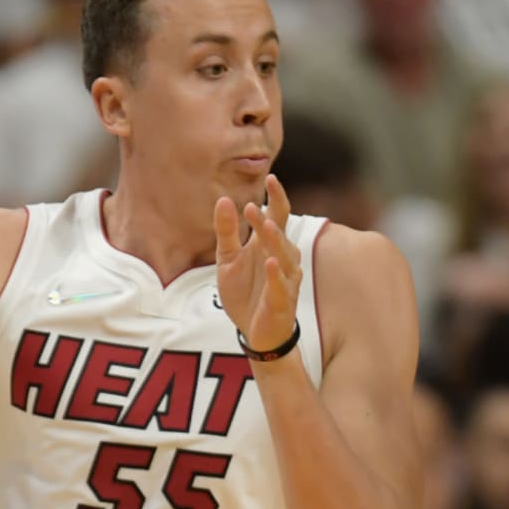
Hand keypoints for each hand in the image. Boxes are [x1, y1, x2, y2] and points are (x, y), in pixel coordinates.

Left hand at [214, 174, 300, 351]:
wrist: (252, 331)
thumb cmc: (245, 292)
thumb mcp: (227, 259)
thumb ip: (226, 231)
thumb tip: (223, 199)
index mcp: (269, 245)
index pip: (278, 216)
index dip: (277, 198)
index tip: (271, 177)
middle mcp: (283, 258)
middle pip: (280, 234)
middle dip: (269, 221)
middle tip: (253, 207)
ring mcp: (285, 280)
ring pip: (284, 257)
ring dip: (276, 242)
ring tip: (267, 227)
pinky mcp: (282, 301)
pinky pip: (281, 285)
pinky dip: (277, 274)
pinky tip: (271, 262)